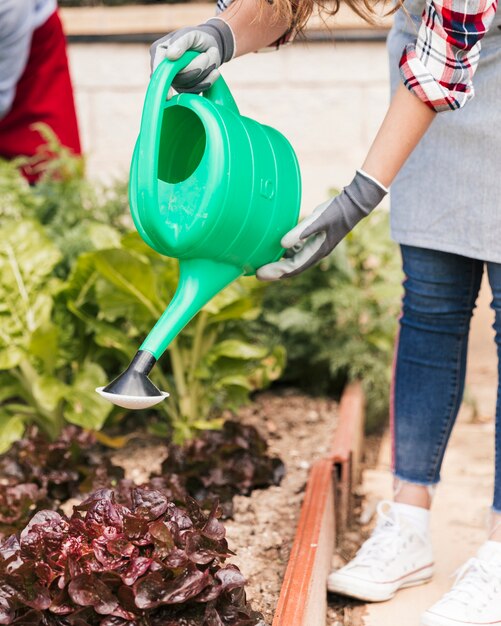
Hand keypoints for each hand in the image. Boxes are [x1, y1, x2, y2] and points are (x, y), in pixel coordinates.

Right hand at [150, 18, 234, 92]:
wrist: (210, 45)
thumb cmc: (198, 37)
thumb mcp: (190, 34)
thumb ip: (181, 42)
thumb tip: (170, 56)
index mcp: (160, 52)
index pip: (158, 70)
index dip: (162, 82)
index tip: (168, 96)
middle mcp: (165, 68)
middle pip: (178, 79)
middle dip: (195, 67)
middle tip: (206, 56)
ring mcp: (176, 80)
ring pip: (189, 86)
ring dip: (204, 72)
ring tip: (209, 58)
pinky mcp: (187, 87)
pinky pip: (196, 91)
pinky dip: (208, 81)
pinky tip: (214, 72)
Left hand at [256, 170, 387, 280]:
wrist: (353, 204)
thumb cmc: (335, 211)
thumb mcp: (317, 220)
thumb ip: (300, 231)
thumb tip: (281, 244)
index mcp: (316, 252)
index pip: (292, 267)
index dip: (275, 272)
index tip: (259, 273)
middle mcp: (315, 253)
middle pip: (291, 268)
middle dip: (274, 272)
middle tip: (256, 273)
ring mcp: (315, 247)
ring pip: (294, 260)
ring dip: (279, 263)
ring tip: (263, 263)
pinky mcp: (314, 239)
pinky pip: (297, 251)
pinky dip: (286, 253)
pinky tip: (276, 249)